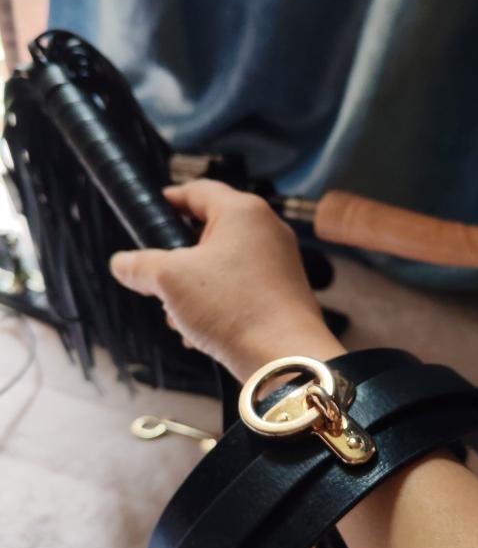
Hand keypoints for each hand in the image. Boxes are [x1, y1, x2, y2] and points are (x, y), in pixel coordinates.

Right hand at [109, 180, 342, 379]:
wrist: (284, 357)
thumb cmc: (233, 308)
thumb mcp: (171, 280)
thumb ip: (141, 266)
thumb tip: (121, 263)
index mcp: (243, 211)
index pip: (197, 190)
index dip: (168, 200)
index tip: (149, 214)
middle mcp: (267, 230)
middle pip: (209, 230)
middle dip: (178, 258)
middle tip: (158, 278)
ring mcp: (279, 262)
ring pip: (222, 265)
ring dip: (194, 288)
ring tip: (179, 316)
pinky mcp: (282, 292)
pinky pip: (240, 288)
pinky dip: (217, 304)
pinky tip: (200, 333)